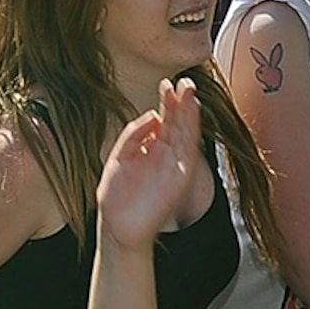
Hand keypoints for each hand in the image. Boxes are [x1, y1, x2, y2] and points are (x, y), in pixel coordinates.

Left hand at [96, 78, 201, 242]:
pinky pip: (188, 150)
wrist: (118, 227)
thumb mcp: (120, 156)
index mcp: (152, 149)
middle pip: (177, 123)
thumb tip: (153, 114)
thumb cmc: (117, 196)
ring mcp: (174, 165)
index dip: (167, 102)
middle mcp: (166, 155)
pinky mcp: (180, 177)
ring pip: (186, 133)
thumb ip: (133, 135)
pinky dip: (191, 131)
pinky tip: (192, 115)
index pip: (164, 120)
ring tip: (190, 91)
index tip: (167, 83)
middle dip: (181, 102)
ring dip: (189, 112)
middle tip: (184, 80)